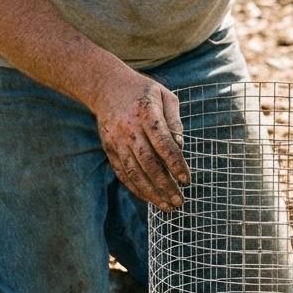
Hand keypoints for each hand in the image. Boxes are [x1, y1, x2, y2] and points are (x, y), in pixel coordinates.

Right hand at [92, 69, 187, 211]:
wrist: (106, 86)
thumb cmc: (143, 91)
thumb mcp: (165, 96)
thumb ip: (175, 122)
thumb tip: (180, 148)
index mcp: (146, 112)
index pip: (163, 143)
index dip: (175, 164)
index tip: (186, 180)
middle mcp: (128, 128)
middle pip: (148, 162)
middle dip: (165, 185)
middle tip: (179, 201)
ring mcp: (116, 139)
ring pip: (134, 172)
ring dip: (151, 192)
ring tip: (166, 206)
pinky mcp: (109, 148)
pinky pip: (122, 172)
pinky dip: (136, 188)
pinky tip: (149, 198)